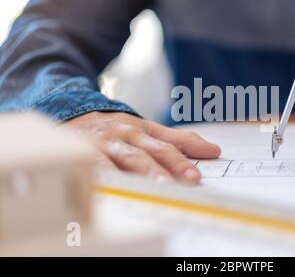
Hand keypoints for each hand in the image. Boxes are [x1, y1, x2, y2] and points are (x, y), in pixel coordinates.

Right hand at [64, 112, 220, 182]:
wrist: (73, 115)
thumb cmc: (117, 129)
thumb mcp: (147, 129)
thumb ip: (179, 140)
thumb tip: (214, 150)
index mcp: (142, 130)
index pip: (167, 144)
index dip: (183, 159)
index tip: (201, 172)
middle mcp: (125, 135)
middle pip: (150, 151)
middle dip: (170, 165)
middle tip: (188, 180)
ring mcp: (105, 143)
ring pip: (125, 157)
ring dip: (142, 170)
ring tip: (157, 185)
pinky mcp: (84, 152)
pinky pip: (95, 165)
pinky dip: (105, 175)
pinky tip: (117, 186)